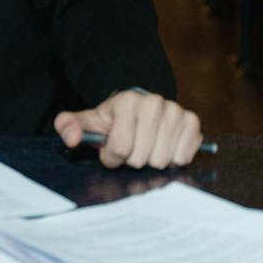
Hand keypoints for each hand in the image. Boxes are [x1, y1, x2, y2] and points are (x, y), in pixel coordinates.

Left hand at [54, 90, 202, 168]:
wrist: (140, 113)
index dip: (113, 156)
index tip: (112, 148)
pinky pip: (183, 156)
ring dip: (151, 161)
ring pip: (162, 160)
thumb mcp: (89, 123)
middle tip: (131, 148)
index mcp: (126, 101)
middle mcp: (153, 102)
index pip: (120, 147)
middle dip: (133, 160)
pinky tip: (164, 147)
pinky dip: (172, 159)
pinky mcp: (192, 122)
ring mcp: (175, 111)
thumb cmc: (113, 122)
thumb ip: (69, 127)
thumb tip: (72, 138)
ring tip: (146, 147)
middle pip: (141, 157)